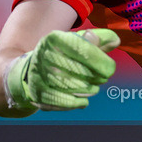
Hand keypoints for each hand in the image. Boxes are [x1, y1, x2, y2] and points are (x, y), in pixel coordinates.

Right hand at [5, 28, 119, 110]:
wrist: (27, 72)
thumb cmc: (60, 55)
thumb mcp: (76, 42)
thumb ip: (97, 40)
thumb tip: (115, 40)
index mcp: (54, 39)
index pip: (84, 50)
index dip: (101, 62)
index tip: (109, 69)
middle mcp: (44, 55)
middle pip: (80, 70)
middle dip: (96, 77)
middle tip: (101, 78)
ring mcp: (39, 76)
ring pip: (73, 87)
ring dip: (88, 89)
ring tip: (92, 87)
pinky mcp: (37, 93)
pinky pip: (63, 102)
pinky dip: (76, 102)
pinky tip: (83, 100)